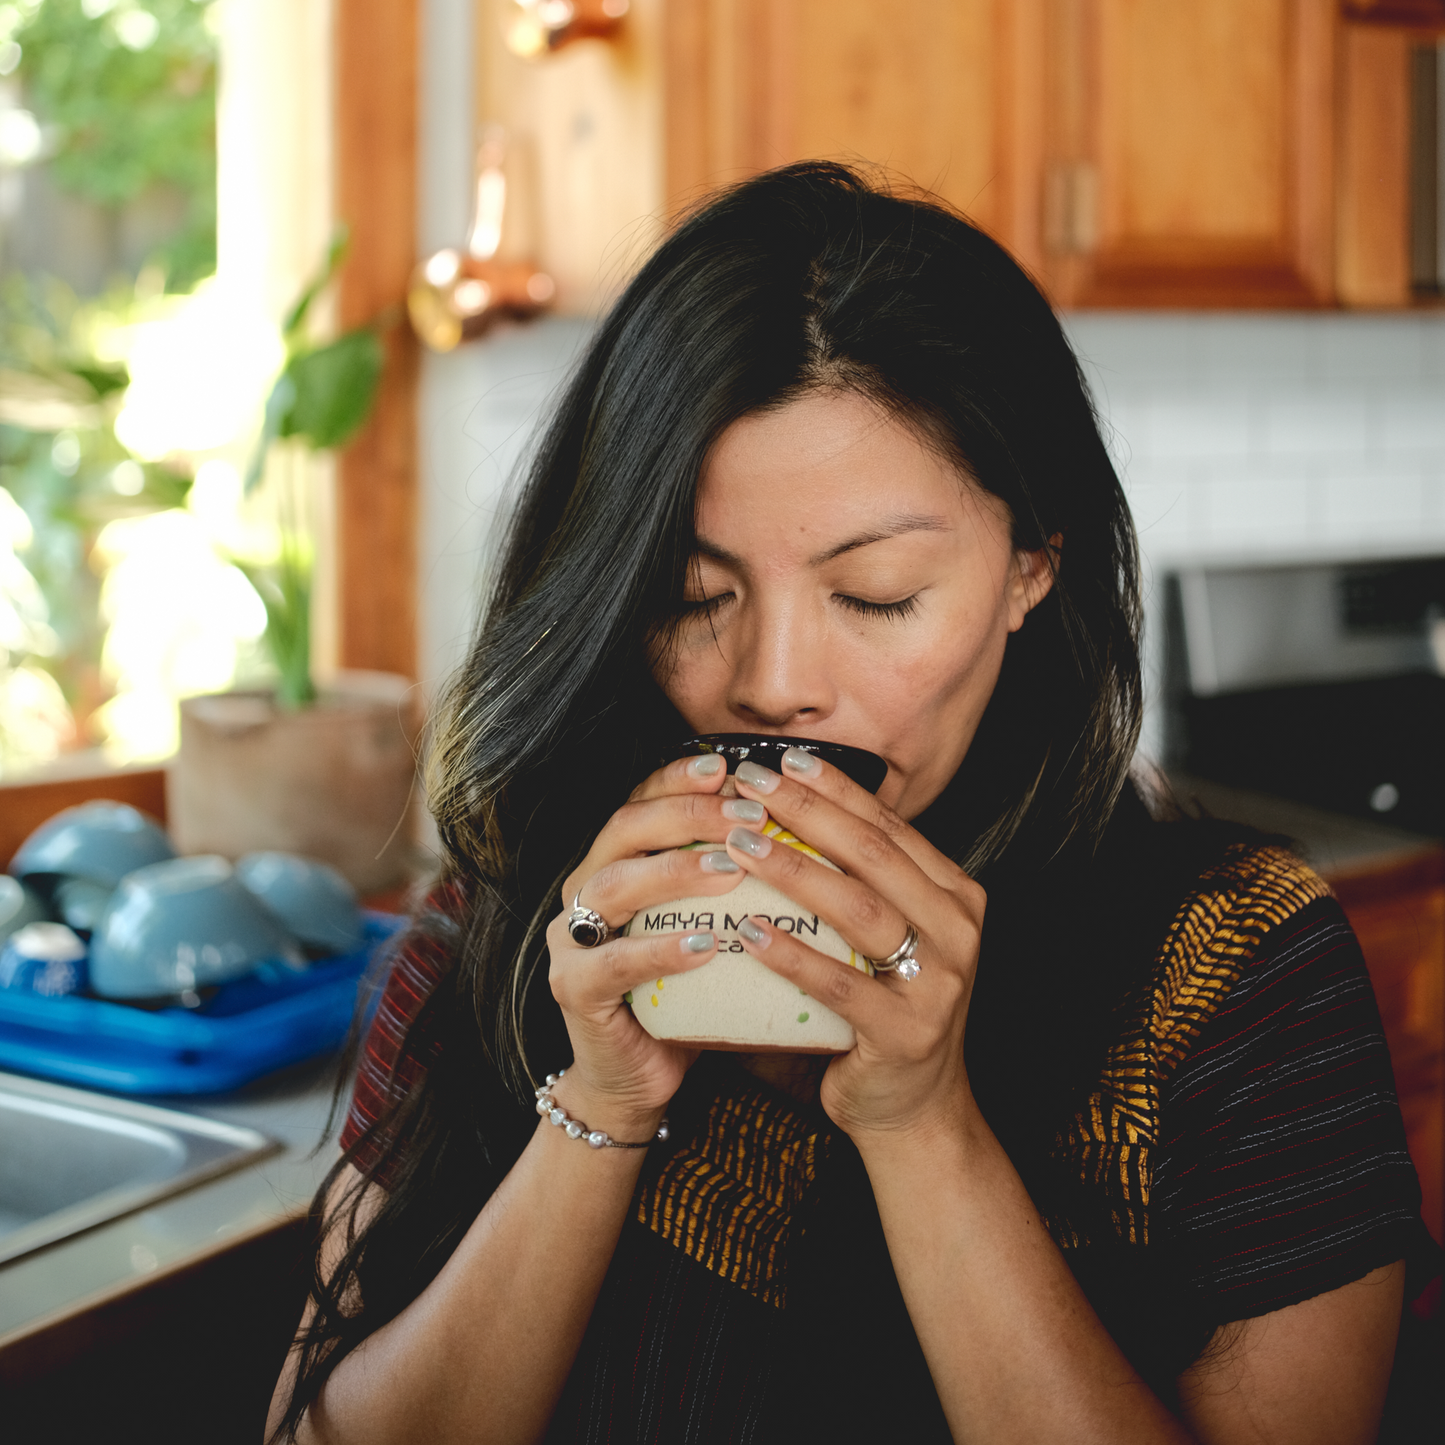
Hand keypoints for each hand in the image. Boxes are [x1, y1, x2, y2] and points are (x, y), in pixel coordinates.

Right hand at [544, 754, 770, 1136]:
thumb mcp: (714, 927)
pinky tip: (703, 946)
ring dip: (674, 871)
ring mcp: (570, 937)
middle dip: (686, 813)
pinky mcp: (572, 989)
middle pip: (625, 828)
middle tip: (746, 812)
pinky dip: (658, 951)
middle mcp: (586, 888)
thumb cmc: (688, 993)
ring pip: (613, 886)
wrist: (638, 1076)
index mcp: (616, 862)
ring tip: (731, 868)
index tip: (729, 765)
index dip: (680, 777)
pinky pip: (612, 963)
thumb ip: (739, 881)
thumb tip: (814, 833)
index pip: (642, 800)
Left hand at [728, 748, 985, 1141]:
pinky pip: (840, 985)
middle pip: (873, 854)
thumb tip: (780, 812)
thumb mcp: (884, 938)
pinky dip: (792, 955)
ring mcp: (939, 981)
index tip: (782, 760)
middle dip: (808, 812)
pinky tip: (750, 932)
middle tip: (752, 786)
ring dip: (794, 870)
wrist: (913, 1109)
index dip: (833, 789)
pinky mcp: (908, 1032)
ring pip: (859, 909)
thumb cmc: (882, 1011)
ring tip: (739, 842)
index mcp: (954, 893)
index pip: (888, 826)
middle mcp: (957, 928)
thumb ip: (857, 882)